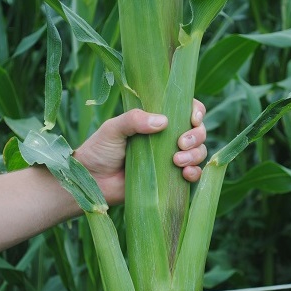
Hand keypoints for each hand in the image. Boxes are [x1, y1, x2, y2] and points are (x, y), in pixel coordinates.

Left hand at [74, 100, 206, 204]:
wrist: (92, 181)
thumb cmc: (99, 150)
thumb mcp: (113, 128)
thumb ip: (134, 119)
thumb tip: (163, 121)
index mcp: (155, 121)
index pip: (185, 110)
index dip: (196, 111)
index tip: (193, 118)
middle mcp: (167, 138)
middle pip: (197, 131)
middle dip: (196, 135)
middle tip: (181, 143)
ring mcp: (169, 159)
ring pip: (198, 152)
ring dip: (195, 154)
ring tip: (177, 161)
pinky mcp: (169, 180)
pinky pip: (192, 175)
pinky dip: (194, 173)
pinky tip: (185, 174)